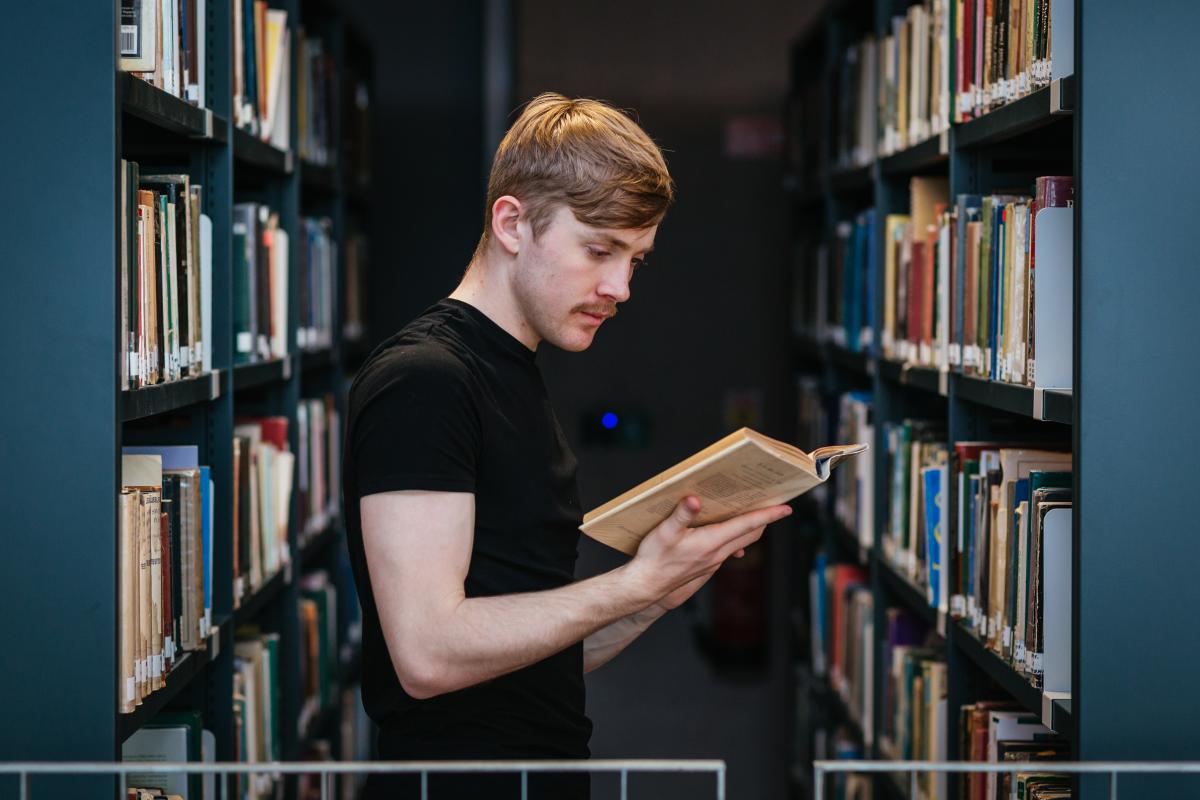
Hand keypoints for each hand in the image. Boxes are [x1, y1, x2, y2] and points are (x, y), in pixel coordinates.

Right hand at [625, 496, 788, 606]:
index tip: (786, 508)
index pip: (747, 525)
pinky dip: (737, 538)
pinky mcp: (708, 565)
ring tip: (753, 512)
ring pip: (742, 542)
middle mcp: (718, 553)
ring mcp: (714, 561)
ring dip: (751, 528)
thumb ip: (682, 514)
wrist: (647, 584)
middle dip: (765, 519)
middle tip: (774, 504)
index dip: (768, 515)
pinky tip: (727, 532)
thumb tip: (695, 500)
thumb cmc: (654, 558)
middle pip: (751, 534)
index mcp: (711, 541)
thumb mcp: (665, 531)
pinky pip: (731, 549)